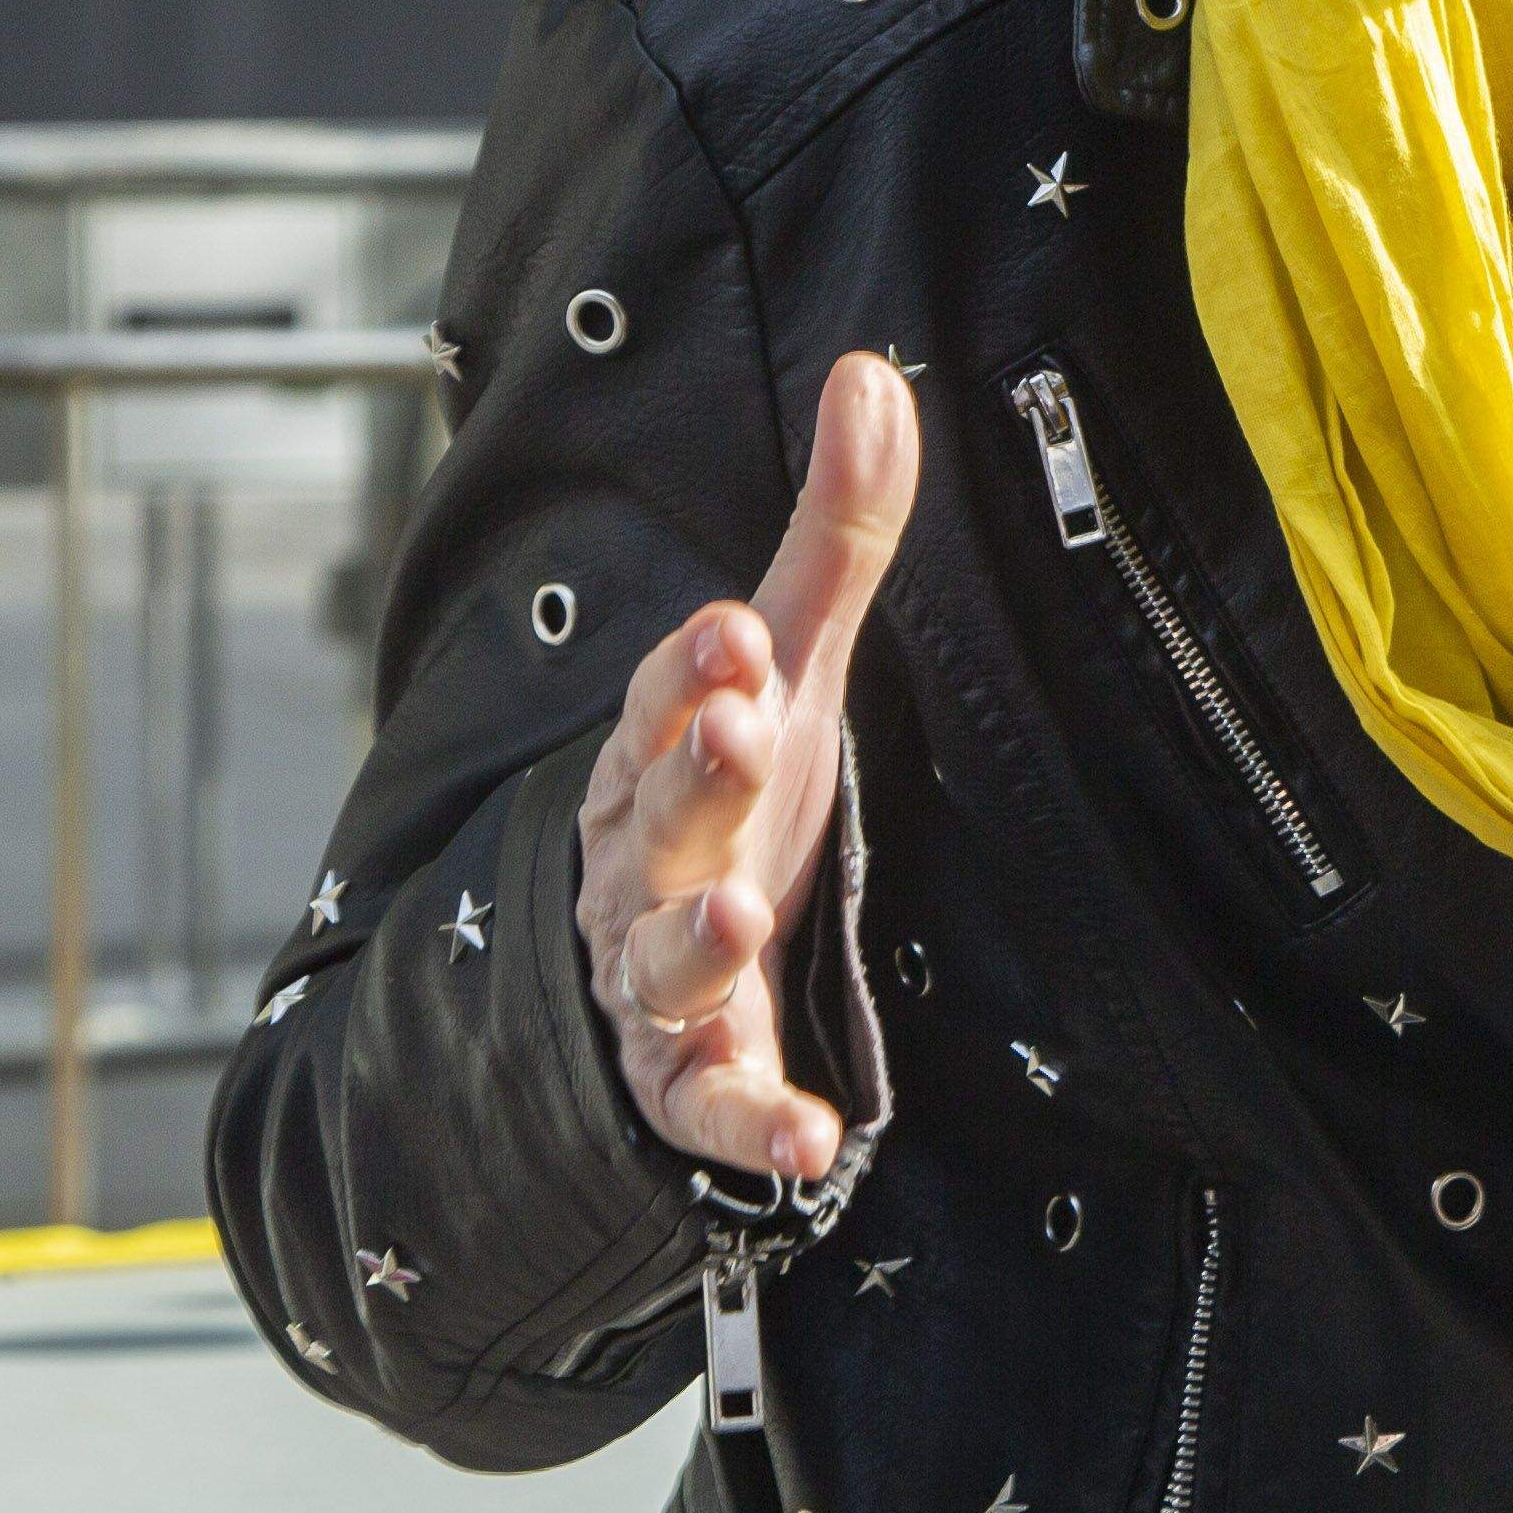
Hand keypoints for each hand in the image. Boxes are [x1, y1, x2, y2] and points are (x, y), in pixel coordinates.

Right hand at [572, 351, 911, 1185]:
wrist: (651, 965)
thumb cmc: (730, 794)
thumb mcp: (791, 669)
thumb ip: (835, 536)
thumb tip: (875, 371)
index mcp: (657, 756)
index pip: (661, 700)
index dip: (691, 669)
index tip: (737, 629)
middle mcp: (637, 863)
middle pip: (654, 818)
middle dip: (693, 775)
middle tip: (743, 730)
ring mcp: (652, 974)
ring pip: (657, 958)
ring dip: (695, 940)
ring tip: (738, 916)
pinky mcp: (688, 1075)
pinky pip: (711, 1105)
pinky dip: (751, 1124)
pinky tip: (806, 1142)